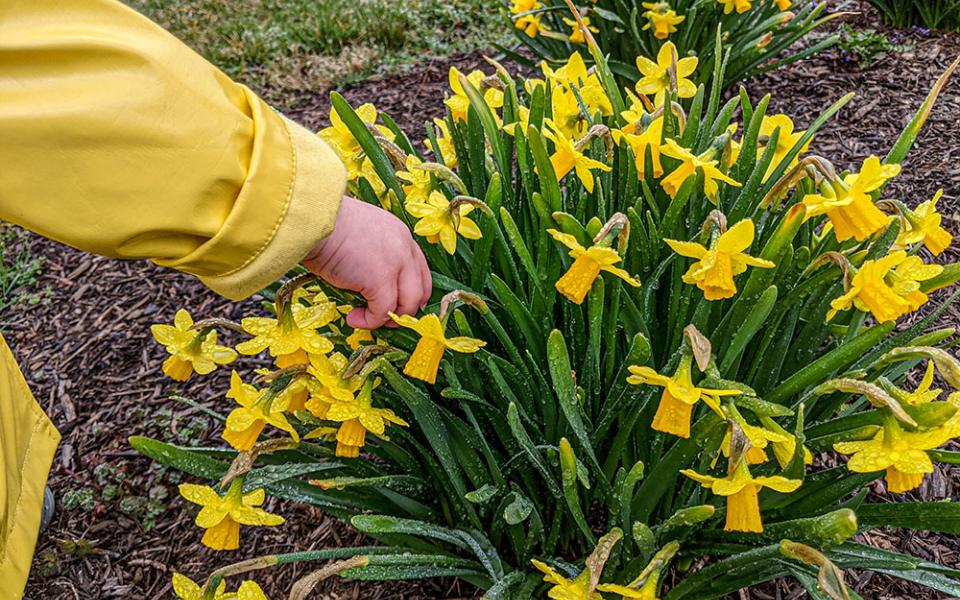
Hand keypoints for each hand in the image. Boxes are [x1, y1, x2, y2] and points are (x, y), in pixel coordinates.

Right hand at [303, 196, 431, 328]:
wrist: (314, 220)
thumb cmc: (326, 225)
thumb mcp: (361, 233)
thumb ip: (374, 252)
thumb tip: (368, 278)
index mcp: (400, 234)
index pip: (420, 268)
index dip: (415, 291)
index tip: (404, 304)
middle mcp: (404, 248)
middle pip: (420, 289)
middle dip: (406, 310)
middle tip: (387, 319)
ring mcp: (396, 264)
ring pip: (408, 303)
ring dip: (390, 318)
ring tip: (368, 319)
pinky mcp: (381, 280)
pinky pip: (383, 311)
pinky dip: (370, 321)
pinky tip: (353, 318)